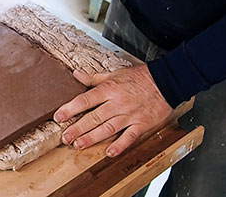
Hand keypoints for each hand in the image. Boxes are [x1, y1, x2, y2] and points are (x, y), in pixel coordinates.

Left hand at [53, 65, 172, 156]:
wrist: (166, 81)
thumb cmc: (139, 77)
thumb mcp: (114, 74)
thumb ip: (93, 78)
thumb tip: (76, 74)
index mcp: (109, 89)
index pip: (85, 100)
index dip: (70, 109)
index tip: (58, 117)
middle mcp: (117, 103)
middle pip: (94, 117)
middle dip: (77, 128)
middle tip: (65, 137)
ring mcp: (129, 115)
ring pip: (108, 128)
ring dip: (92, 138)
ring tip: (78, 145)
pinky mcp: (142, 124)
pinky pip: (129, 137)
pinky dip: (120, 145)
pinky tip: (109, 152)